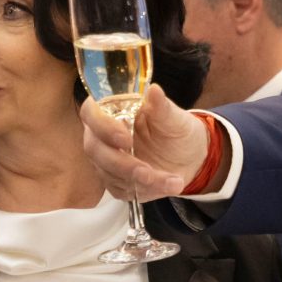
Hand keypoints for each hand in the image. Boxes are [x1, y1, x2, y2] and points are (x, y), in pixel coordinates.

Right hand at [81, 85, 210, 203]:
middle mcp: (103, 137)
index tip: (125, 139)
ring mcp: (107, 161)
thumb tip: (154, 90)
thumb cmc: (177, 129)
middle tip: (148, 171)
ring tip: (172, 180)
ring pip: (110, 175)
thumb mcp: (175, 118)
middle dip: (122, 164)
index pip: (91, 113)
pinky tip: (169, 185)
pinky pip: (123, 191)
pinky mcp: (117, 182)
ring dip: (141, 182)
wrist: (191, 155)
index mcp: (112, 112)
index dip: (102, 127)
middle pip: (95, 150)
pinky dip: (147, 191)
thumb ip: (162, 107)